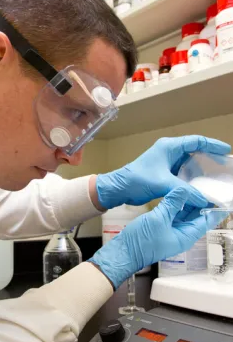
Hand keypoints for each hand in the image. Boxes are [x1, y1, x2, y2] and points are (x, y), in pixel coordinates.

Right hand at [89, 188, 223, 288]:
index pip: (205, 221)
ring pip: (184, 215)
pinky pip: (173, 215)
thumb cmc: (141, 242)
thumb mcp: (158, 219)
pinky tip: (174, 196)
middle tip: (203, 187)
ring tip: (190, 188)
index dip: (213, 209)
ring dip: (187, 203)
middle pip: (196, 217)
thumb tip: (183, 190)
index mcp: (185, 236)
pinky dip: (175, 205)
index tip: (219, 197)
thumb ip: (172, 203)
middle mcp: (180, 234)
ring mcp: (170, 231)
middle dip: (200, 203)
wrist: (124, 252)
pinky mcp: (160, 227)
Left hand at [96, 135, 230, 208]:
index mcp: (169, 147)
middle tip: (223, 167)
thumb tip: (204, 200)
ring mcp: (166, 163)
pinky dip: (192, 179)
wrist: (120, 188)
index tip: (226, 151)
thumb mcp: (163, 184)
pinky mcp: (164, 173)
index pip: (196, 142)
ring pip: (189, 164)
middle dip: (210, 158)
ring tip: (215, 178)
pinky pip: (183, 174)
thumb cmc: (137, 179)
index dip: (212, 145)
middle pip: (195, 151)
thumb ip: (185, 191)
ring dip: (201, 170)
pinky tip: (200, 188)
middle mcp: (169, 152)